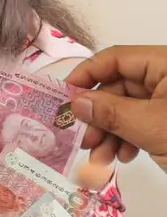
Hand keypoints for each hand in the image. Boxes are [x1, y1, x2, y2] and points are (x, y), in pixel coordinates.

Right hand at [65, 45, 166, 170]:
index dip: (87, 75)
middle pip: (120, 86)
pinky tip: (124, 158)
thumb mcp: (152, 127)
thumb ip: (110, 112)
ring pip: (129, 108)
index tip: (64, 98)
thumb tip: (74, 102)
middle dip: (99, 115)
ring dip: (110, 133)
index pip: (117, 58)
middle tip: (83, 141)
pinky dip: (128, 139)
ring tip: (101, 158)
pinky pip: (144, 123)